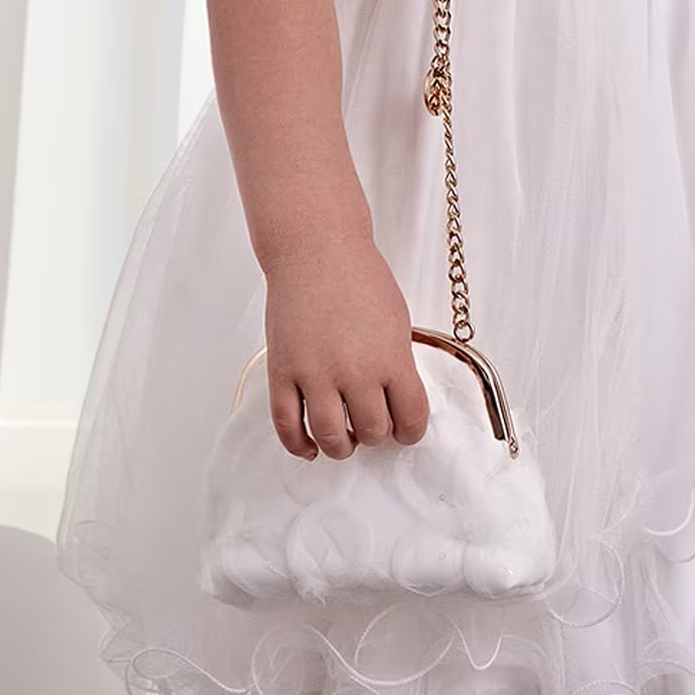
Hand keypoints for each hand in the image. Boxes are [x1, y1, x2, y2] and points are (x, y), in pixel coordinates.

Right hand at [262, 230, 430, 460]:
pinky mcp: (283, 372)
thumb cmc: (358, 276)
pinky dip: (299, 445)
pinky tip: (309, 446)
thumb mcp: (397, 320)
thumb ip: (397, 364)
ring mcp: (315, 374)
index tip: (406, 430)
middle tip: (373, 424)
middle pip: (373, 431)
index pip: (411, 418)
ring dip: (342, 446)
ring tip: (346, 438)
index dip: (412, 431)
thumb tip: (397, 400)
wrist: (317, 249)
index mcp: (391, 358)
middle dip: (377, 433)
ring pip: (332, 438)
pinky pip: (287, 426)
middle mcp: (355, 372)